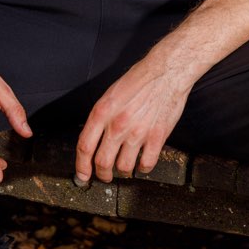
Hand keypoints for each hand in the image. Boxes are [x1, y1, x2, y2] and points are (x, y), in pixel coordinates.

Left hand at [74, 55, 190, 184]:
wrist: (166, 72)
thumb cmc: (140, 78)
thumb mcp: (111, 93)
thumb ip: (102, 116)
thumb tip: (94, 137)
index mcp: (103, 111)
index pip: (85, 146)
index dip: (81, 165)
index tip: (82, 175)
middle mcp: (118, 124)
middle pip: (102, 162)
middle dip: (102, 174)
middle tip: (104, 176)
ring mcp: (138, 132)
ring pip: (124, 167)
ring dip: (123, 171)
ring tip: (125, 167)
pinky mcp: (157, 137)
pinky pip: (146, 164)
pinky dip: (143, 167)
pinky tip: (143, 161)